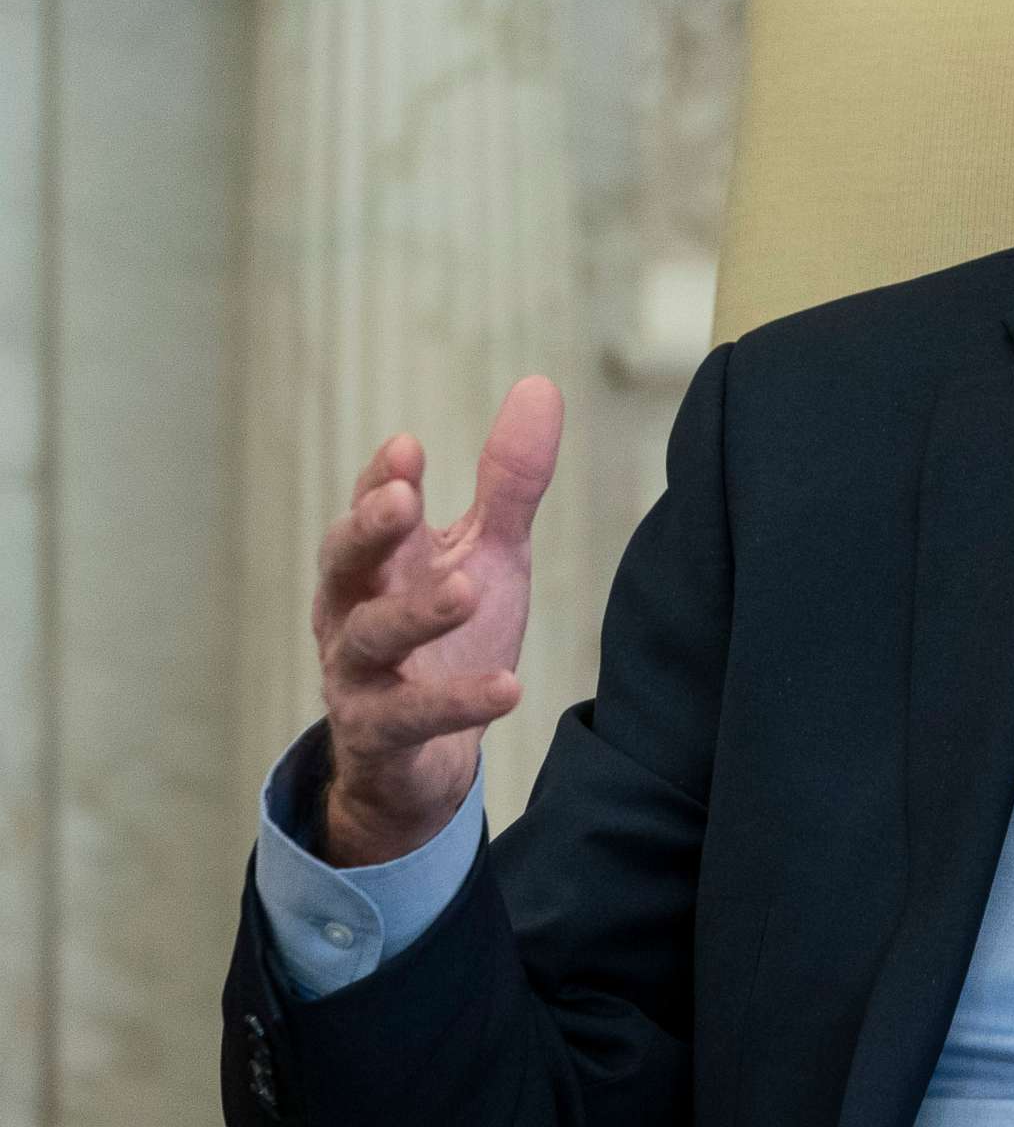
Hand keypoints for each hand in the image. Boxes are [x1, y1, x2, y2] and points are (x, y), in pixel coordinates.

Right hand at [311, 377, 562, 865]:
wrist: (427, 758)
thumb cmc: (450, 638)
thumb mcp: (487, 554)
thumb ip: (509, 483)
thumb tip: (540, 386)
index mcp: (380, 562)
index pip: (370, 510)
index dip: (382, 479)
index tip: (407, 447)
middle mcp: (354, 611)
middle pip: (344, 563)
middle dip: (367, 528)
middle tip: (401, 497)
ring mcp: (359, 677)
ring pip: (368, 638)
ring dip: (414, 612)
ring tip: (466, 590)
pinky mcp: (380, 736)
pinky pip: (410, 718)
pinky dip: (456, 703)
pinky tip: (509, 687)